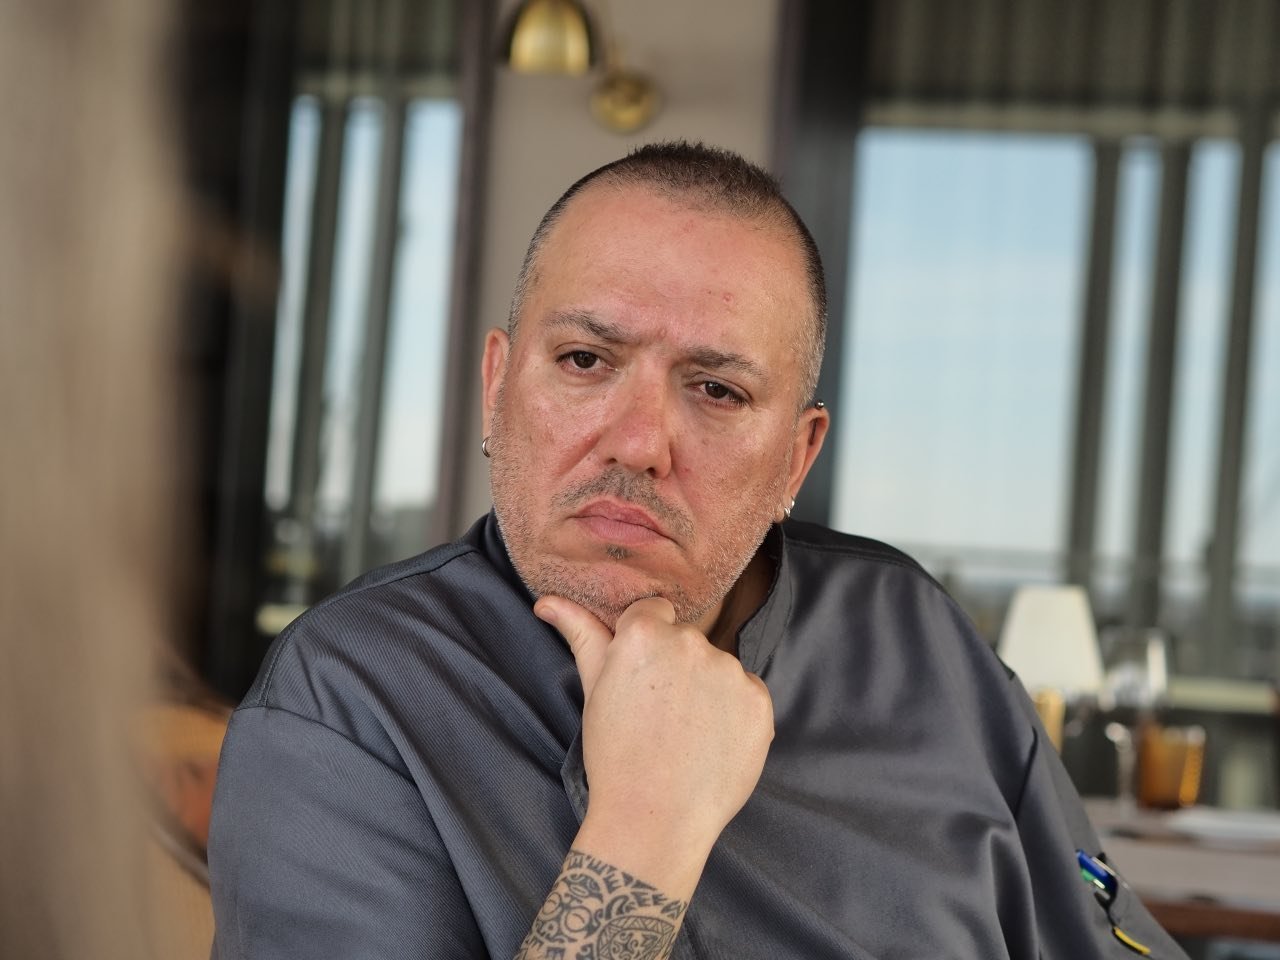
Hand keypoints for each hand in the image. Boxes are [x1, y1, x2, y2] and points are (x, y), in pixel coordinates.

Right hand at [534, 594, 773, 890]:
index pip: (653, 613)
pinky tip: (711, 743)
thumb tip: (548, 602)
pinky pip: (746, 694)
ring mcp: (731, 672)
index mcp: (647, 633)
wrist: (654, 821)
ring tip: (685, 733)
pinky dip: (734, 713)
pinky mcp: (760, 702)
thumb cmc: (615, 755)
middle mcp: (692, 643)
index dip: (644, 645)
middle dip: (674, 666)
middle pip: (686, 640)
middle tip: (657, 713)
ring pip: (718, 667)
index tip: (639, 679)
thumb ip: (581, 635)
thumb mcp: (594, 690)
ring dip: (706, 689)